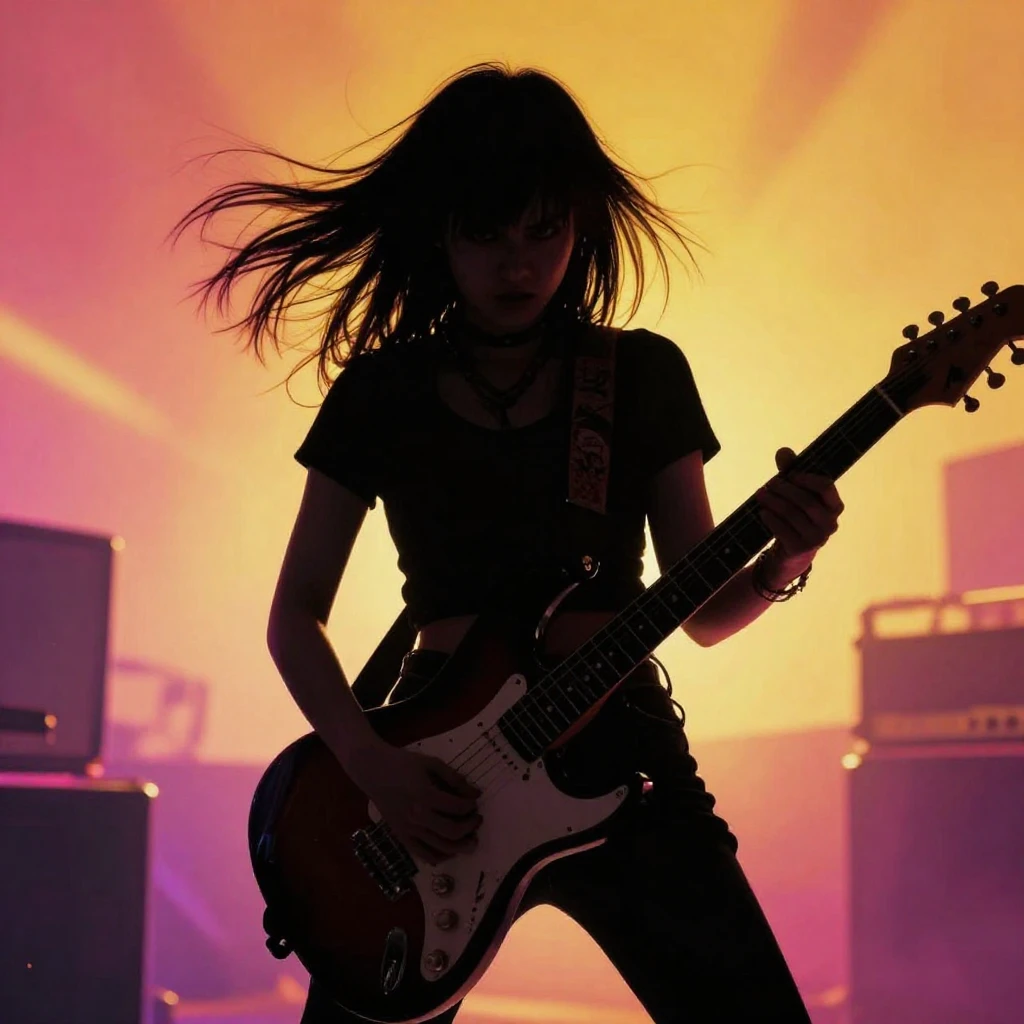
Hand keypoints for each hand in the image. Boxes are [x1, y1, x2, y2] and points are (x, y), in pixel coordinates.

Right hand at [344, 742, 482, 865]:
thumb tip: (475, 794)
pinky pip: (422, 854)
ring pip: (440, 847)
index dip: (470, 806)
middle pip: (451, 831)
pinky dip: (439, 857)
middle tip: (477, 820)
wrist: (373, 771)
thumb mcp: (431, 763)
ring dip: (460, 846)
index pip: (456, 807)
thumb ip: (454, 778)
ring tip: (471, 840)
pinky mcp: (401, 836)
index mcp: (424, 795)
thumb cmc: (402, 763)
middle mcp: (417, 816)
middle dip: (470, 827)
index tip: (475, 801)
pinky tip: (449, 851)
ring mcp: (408, 829)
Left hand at [755, 447, 843, 577]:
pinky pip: (783, 530)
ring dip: (774, 502)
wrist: (792, 553)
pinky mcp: (800, 549)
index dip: (806, 478)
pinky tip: (762, 512)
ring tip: (760, 494)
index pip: (825, 486)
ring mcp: (817, 539)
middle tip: (768, 484)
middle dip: (784, 490)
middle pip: (806, 501)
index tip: (790, 474)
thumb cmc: (797, 517)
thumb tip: (783, 452)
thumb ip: (791, 471)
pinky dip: (771, 519)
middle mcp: (830, 523)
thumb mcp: (796, 493)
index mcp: (835, 507)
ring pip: (793, 514)